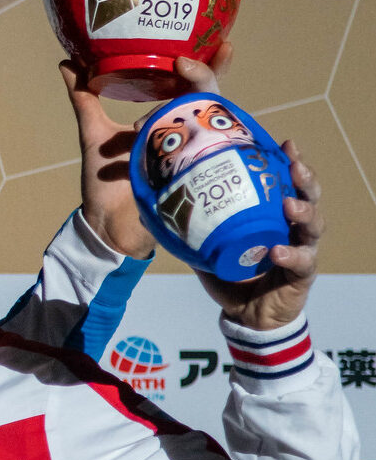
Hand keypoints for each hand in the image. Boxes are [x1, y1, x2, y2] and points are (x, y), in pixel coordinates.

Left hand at [59, 46, 231, 257]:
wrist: (104, 225)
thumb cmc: (104, 180)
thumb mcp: (93, 133)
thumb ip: (84, 97)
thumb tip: (66, 61)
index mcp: (170, 121)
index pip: (197, 87)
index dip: (211, 66)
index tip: (221, 42)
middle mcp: (187, 137)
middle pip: (211, 100)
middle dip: (205, 78)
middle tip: (185, 64)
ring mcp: (193, 160)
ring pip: (210, 127)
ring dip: (176, 117)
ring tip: (138, 127)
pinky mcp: (189, 182)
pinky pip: (200, 163)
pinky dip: (176, 153)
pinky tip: (147, 146)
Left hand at [198, 141, 320, 331]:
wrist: (246, 316)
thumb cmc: (232, 275)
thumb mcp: (206, 247)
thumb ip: (185, 229)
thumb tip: (146, 210)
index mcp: (272, 215)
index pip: (286, 183)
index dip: (289, 162)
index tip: (286, 144)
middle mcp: (292, 227)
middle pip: (309, 196)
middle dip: (305, 178)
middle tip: (294, 166)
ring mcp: (301, 249)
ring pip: (314, 225)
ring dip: (304, 211)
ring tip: (288, 204)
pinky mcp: (302, 275)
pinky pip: (302, 262)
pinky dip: (291, 255)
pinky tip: (278, 251)